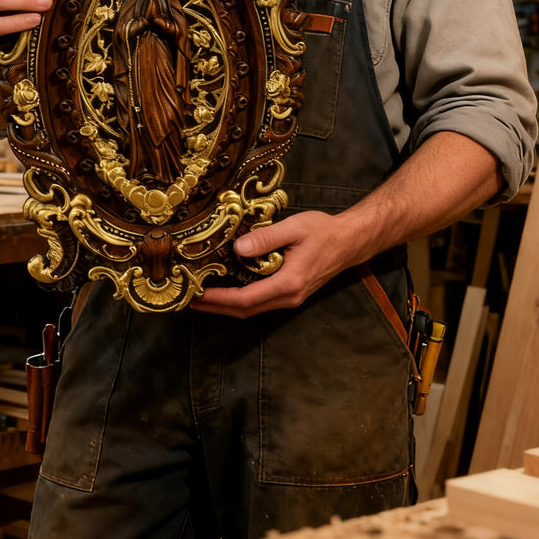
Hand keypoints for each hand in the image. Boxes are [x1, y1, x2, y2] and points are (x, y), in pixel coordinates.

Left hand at [191, 209, 359, 317]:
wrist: (349, 241)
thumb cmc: (323, 231)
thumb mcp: (294, 228)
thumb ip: (265, 238)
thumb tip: (237, 249)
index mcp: (288, 283)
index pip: (246, 299)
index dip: (219, 299)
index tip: (197, 294)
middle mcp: (288, 297)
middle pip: (246, 310)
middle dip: (216, 306)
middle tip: (189, 299)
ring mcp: (291, 298)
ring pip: (253, 309)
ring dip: (226, 305)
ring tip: (202, 295)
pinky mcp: (291, 293)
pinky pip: (261, 302)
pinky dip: (240, 300)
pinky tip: (228, 290)